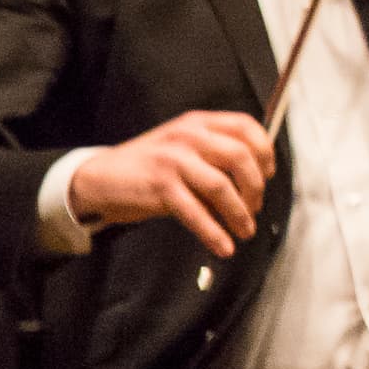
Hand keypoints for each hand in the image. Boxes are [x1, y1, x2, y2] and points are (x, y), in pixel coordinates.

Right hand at [68, 111, 274, 256]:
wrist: (99, 178)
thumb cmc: (148, 166)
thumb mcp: (182, 149)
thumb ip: (214, 158)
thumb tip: (253, 185)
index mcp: (198, 123)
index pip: (245, 126)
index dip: (264, 150)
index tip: (269, 173)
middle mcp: (189, 136)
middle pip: (240, 157)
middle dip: (256, 187)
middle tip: (255, 208)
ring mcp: (174, 160)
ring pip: (222, 187)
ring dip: (239, 214)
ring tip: (244, 230)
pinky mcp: (160, 186)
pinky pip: (196, 212)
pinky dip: (214, 232)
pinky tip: (223, 246)